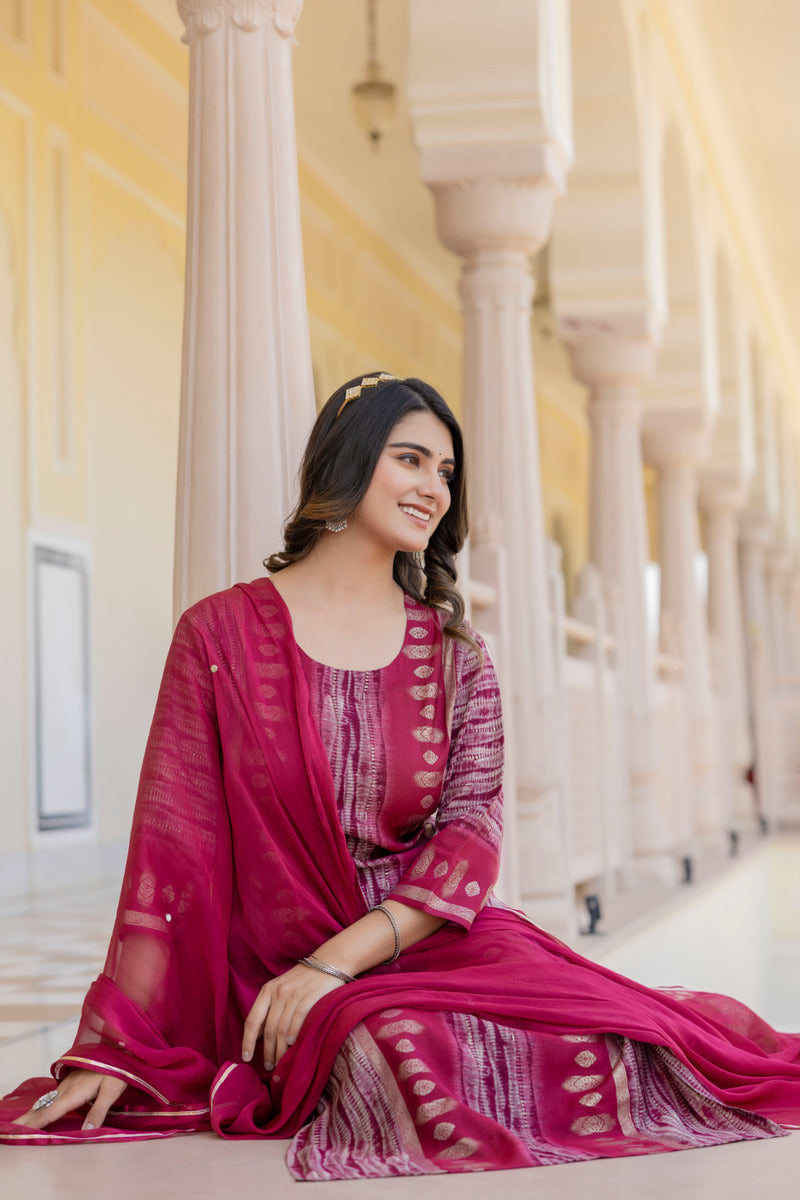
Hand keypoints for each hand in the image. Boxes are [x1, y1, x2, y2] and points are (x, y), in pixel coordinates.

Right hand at [13, 1069, 127, 1130]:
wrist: (117, 1048)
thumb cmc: (117, 1070)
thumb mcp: (112, 1091)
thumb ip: (99, 1111)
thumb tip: (87, 1132)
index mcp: (74, 1093)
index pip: (51, 1113)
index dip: (36, 1124)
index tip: (21, 1132)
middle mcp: (66, 1089)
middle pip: (42, 1107)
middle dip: (26, 1119)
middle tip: (10, 1129)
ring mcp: (66, 1085)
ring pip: (45, 1101)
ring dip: (31, 1113)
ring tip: (19, 1124)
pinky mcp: (69, 1082)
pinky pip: (51, 1097)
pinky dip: (40, 1106)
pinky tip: (38, 1110)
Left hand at [242, 962, 345, 1070]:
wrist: (330, 961)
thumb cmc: (305, 979)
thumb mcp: (282, 988)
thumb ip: (271, 1008)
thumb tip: (258, 1036)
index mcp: (267, 990)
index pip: (252, 1020)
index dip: (247, 1041)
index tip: (246, 1057)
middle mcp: (278, 992)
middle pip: (268, 1029)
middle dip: (267, 1052)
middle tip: (269, 1066)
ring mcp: (293, 994)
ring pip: (282, 1030)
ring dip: (280, 1050)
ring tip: (281, 1063)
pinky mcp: (309, 997)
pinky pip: (297, 1021)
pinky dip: (294, 1036)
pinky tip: (294, 1046)